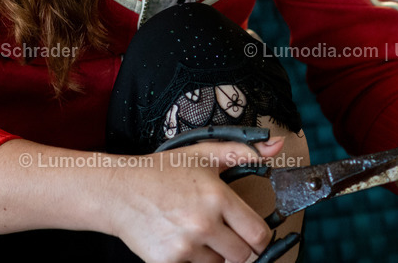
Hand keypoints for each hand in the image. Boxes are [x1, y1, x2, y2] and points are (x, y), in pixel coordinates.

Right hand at [113, 136, 284, 262]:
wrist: (120, 191)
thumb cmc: (163, 172)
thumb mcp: (205, 154)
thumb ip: (244, 152)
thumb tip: (277, 147)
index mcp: (218, 198)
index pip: (258, 234)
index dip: (261, 238)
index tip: (254, 236)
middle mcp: (204, 224)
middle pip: (243, 256)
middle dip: (238, 247)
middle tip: (225, 235)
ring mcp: (186, 246)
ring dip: (215, 255)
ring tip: (198, 233)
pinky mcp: (168, 262)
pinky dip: (192, 260)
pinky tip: (181, 240)